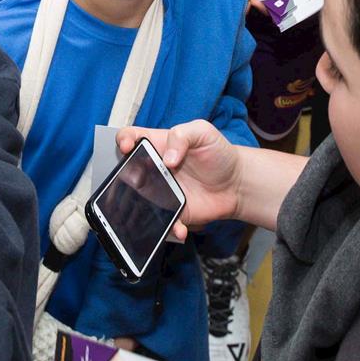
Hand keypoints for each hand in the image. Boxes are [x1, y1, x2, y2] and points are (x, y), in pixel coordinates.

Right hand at [116, 120, 243, 236]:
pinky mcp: (171, 211)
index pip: (129, 138)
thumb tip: (167, 159)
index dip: (123, 140)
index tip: (128, 147)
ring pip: (137, 201)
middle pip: (126, 170)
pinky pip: (162, 223)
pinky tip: (180, 228)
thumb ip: (182, 136)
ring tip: (157, 208)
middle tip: (138, 179)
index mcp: (157, 145)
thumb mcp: (202, 132)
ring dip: (138, 208)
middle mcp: (152, 169)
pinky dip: (169, 228)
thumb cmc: (218, 153)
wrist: (236, 183)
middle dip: (123, 176)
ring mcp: (160, 191)